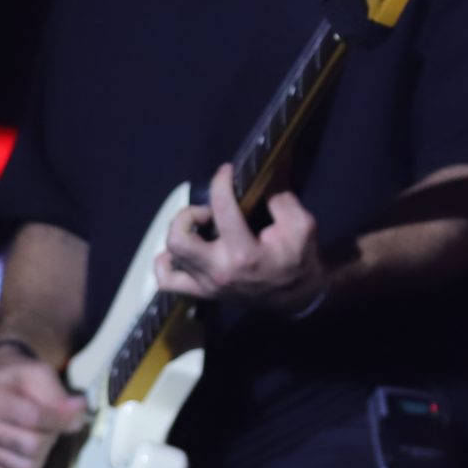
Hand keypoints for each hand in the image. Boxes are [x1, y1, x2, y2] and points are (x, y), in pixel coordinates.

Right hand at [0, 346, 86, 467]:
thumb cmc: (20, 380)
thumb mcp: (39, 373)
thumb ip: (58, 395)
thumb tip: (77, 420)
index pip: (34, 418)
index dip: (61, 417)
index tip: (77, 410)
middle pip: (33, 446)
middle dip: (52, 434)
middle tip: (54, 423)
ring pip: (28, 467)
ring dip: (44, 453)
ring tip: (41, 435)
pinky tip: (32, 451)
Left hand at [155, 165, 325, 311]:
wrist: (297, 296)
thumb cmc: (298, 259)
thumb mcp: (301, 224)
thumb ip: (280, 197)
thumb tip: (263, 175)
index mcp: (244, 254)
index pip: (222, 209)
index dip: (221, 182)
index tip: (226, 171)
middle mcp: (219, 270)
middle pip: (178, 238)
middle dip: (189, 214)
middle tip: (209, 211)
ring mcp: (207, 284)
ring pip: (170, 254)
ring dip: (181, 232)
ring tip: (201, 227)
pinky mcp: (202, 292)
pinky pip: (167, 281)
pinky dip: (166, 262)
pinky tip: (182, 250)